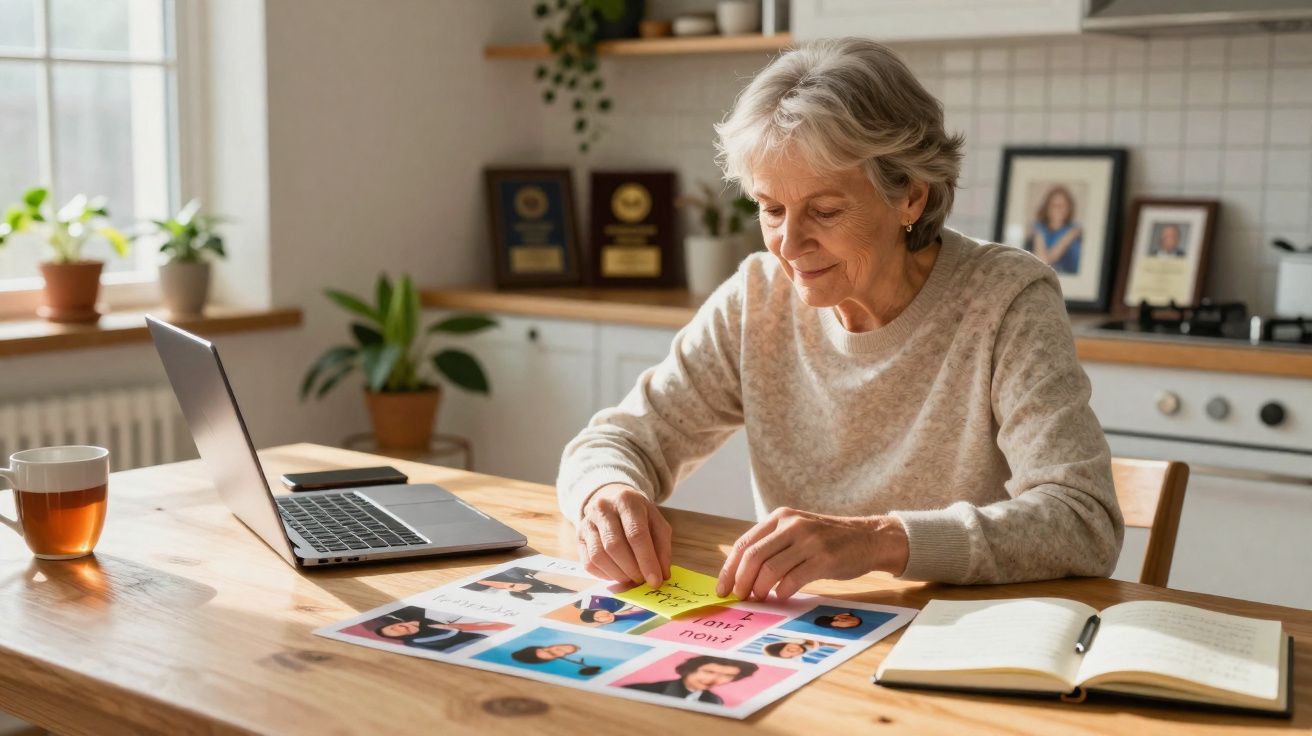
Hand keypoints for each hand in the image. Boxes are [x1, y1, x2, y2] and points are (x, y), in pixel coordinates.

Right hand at [576, 484, 671, 587]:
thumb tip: (661, 575)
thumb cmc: (639, 516)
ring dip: (618, 574)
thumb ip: (662, 548)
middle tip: (642, 581)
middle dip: (632, 569)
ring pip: (599, 556)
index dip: (647, 560)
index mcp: (627, 501)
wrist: (613, 502)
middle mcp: (603, 508)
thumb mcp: (657, 523)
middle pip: (615, 546)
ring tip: (631, 578)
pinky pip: (588, 563)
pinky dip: (605, 575)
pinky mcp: (579, 537)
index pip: (636, 534)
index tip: (655, 580)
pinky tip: (617, 575)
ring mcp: (587, 522)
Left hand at [715, 507, 908, 600]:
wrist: (868, 538)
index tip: (723, 588)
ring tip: (759, 599)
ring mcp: (808, 540)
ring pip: (770, 569)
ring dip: (759, 589)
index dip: (729, 568)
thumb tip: (741, 575)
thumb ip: (772, 546)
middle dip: (740, 581)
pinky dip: (782, 591)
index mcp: (780, 518)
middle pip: (753, 556)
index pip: (744, 543)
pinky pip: (793, 579)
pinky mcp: (824, 558)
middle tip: (739, 598)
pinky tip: (782, 596)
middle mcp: (792, 525)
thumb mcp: (796, 532)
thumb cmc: (827, 540)